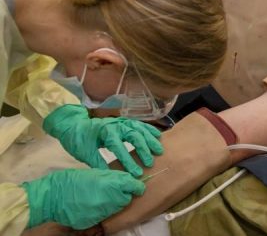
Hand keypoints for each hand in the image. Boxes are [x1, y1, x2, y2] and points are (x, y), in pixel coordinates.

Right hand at [23, 168, 144, 229]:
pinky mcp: (93, 221)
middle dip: (124, 195)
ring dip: (114, 203)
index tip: (136, 186)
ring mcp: (101, 212)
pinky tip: (92, 205)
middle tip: (115, 190)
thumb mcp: (93, 173)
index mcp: (110, 184)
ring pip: (116, 208)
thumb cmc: (69, 181)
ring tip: (102, 197)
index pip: (133, 186)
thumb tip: (125, 179)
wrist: (49, 198)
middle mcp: (109, 199)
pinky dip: (101, 211)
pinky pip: (103, 216)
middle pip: (126, 199)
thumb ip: (111, 177)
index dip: (136, 186)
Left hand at [44, 104, 162, 176]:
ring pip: (139, 129)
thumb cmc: (78, 140)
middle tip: (150, 163)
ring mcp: (121, 121)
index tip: (135, 173)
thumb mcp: (85, 153)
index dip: (128, 160)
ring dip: (150, 140)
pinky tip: (157, 136)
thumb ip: (99, 164)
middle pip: (133, 136)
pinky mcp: (124, 121)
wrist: (74, 125)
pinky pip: (140, 124)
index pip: (119, 147)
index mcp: (104, 132)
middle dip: (143, 150)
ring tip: (159, 151)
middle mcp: (115, 124)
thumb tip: (112, 177)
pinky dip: (149, 130)